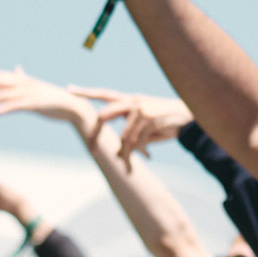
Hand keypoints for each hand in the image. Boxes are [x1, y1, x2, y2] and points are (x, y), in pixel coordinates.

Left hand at [0, 65, 98, 136]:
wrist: (73, 106)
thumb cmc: (54, 98)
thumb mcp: (36, 86)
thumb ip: (24, 78)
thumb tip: (16, 68)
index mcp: (23, 81)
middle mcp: (24, 85)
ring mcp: (29, 94)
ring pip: (3, 94)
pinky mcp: (35, 104)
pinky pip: (17, 107)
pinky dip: (5, 109)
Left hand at [68, 87, 192, 166]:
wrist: (188, 119)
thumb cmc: (165, 123)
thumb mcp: (145, 127)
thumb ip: (130, 135)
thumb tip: (117, 152)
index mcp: (129, 100)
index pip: (104, 94)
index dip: (87, 92)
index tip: (69, 89)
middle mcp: (132, 101)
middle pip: (103, 117)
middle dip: (94, 135)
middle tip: (91, 152)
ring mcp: (139, 109)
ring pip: (122, 137)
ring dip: (124, 155)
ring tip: (127, 167)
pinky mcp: (148, 118)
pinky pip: (136, 142)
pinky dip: (139, 152)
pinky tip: (147, 155)